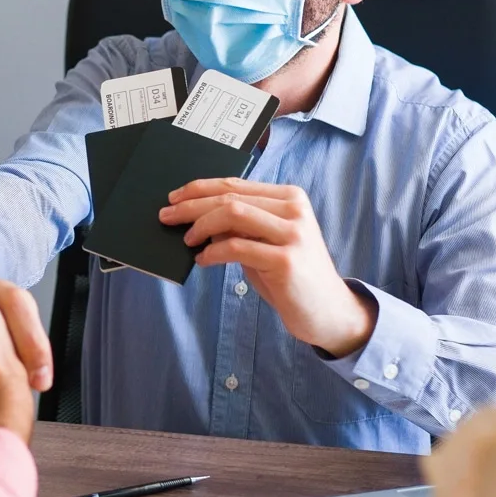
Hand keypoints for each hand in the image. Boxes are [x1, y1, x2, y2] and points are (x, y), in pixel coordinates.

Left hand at [157, 178, 375, 354]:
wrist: (329, 311)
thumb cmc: (292, 277)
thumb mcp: (266, 243)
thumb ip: (241, 227)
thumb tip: (199, 219)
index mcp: (290, 197)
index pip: (236, 185)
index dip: (201, 189)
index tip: (175, 197)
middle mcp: (294, 209)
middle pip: (230, 197)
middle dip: (192, 205)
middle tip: (166, 215)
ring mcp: (292, 233)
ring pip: (232, 214)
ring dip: (200, 225)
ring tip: (186, 239)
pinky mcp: (285, 259)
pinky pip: (237, 247)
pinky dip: (213, 252)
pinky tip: (202, 259)